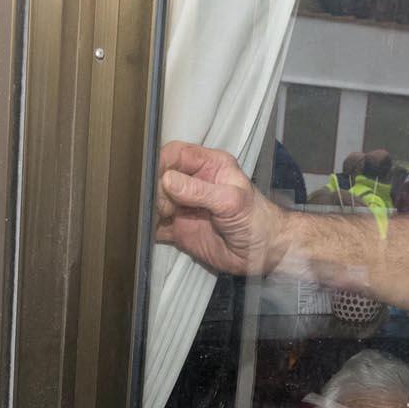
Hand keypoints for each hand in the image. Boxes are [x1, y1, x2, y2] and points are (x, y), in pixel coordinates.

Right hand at [154, 141, 286, 276]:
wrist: (263, 253)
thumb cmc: (256, 220)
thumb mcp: (230, 201)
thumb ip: (199, 190)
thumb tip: (166, 180)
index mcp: (208, 165)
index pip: (176, 154)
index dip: (161, 162)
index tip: (152, 178)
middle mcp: (192, 183)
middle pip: (159, 177)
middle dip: (154, 190)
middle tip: (164, 207)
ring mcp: (183, 207)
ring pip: (154, 201)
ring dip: (147, 209)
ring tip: (153, 219)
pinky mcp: (178, 230)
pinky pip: (155, 226)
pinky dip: (147, 229)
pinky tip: (144, 232)